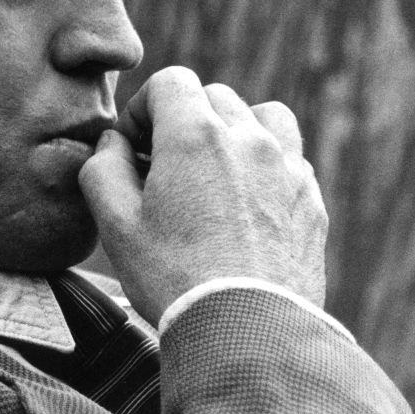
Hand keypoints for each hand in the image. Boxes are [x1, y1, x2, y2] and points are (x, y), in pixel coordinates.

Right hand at [78, 66, 326, 325]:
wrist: (249, 331)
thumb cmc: (173, 278)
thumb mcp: (115, 224)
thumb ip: (103, 168)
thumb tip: (114, 143)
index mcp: (194, 134)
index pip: (171, 81)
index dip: (144, 108)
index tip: (135, 146)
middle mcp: (247, 136)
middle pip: (214, 97)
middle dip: (185, 121)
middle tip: (165, 168)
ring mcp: (286, 166)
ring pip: (262, 118)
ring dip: (236, 132)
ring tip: (216, 173)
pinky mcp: (310, 200)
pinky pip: (289, 160)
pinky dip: (266, 168)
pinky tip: (247, 208)